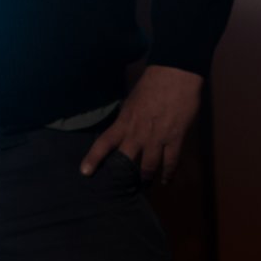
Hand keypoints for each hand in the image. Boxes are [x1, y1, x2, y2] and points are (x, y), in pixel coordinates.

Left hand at [79, 64, 202, 183]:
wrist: (174, 75)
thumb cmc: (151, 84)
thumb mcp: (131, 102)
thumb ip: (128, 119)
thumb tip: (125, 128)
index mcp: (124, 122)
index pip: (104, 143)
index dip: (93, 158)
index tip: (85, 172)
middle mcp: (137, 134)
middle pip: (126, 161)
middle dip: (123, 176)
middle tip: (121, 186)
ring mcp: (156, 138)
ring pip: (148, 166)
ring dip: (146, 178)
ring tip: (145, 185)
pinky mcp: (175, 139)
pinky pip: (171, 162)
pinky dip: (169, 174)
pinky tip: (167, 180)